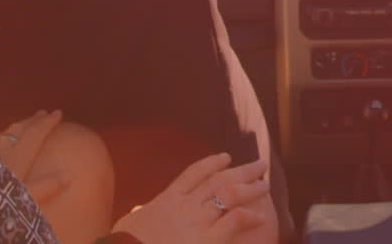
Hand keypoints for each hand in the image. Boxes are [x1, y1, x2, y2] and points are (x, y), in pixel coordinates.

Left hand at [0, 110, 69, 205]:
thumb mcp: (24, 200)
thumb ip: (46, 187)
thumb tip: (70, 175)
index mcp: (16, 158)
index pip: (35, 134)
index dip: (47, 123)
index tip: (58, 112)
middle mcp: (0, 151)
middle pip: (19, 130)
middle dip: (32, 121)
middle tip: (42, 112)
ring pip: (2, 134)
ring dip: (15, 127)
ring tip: (21, 124)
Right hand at [112, 153, 269, 243]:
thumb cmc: (126, 242)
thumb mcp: (129, 223)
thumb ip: (140, 214)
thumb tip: (137, 213)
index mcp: (166, 200)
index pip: (192, 174)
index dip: (211, 163)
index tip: (226, 157)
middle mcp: (185, 205)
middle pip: (218, 180)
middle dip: (241, 171)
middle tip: (259, 164)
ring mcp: (196, 220)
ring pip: (229, 194)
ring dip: (250, 188)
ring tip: (265, 183)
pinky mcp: (206, 239)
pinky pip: (233, 221)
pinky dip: (248, 216)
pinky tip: (260, 215)